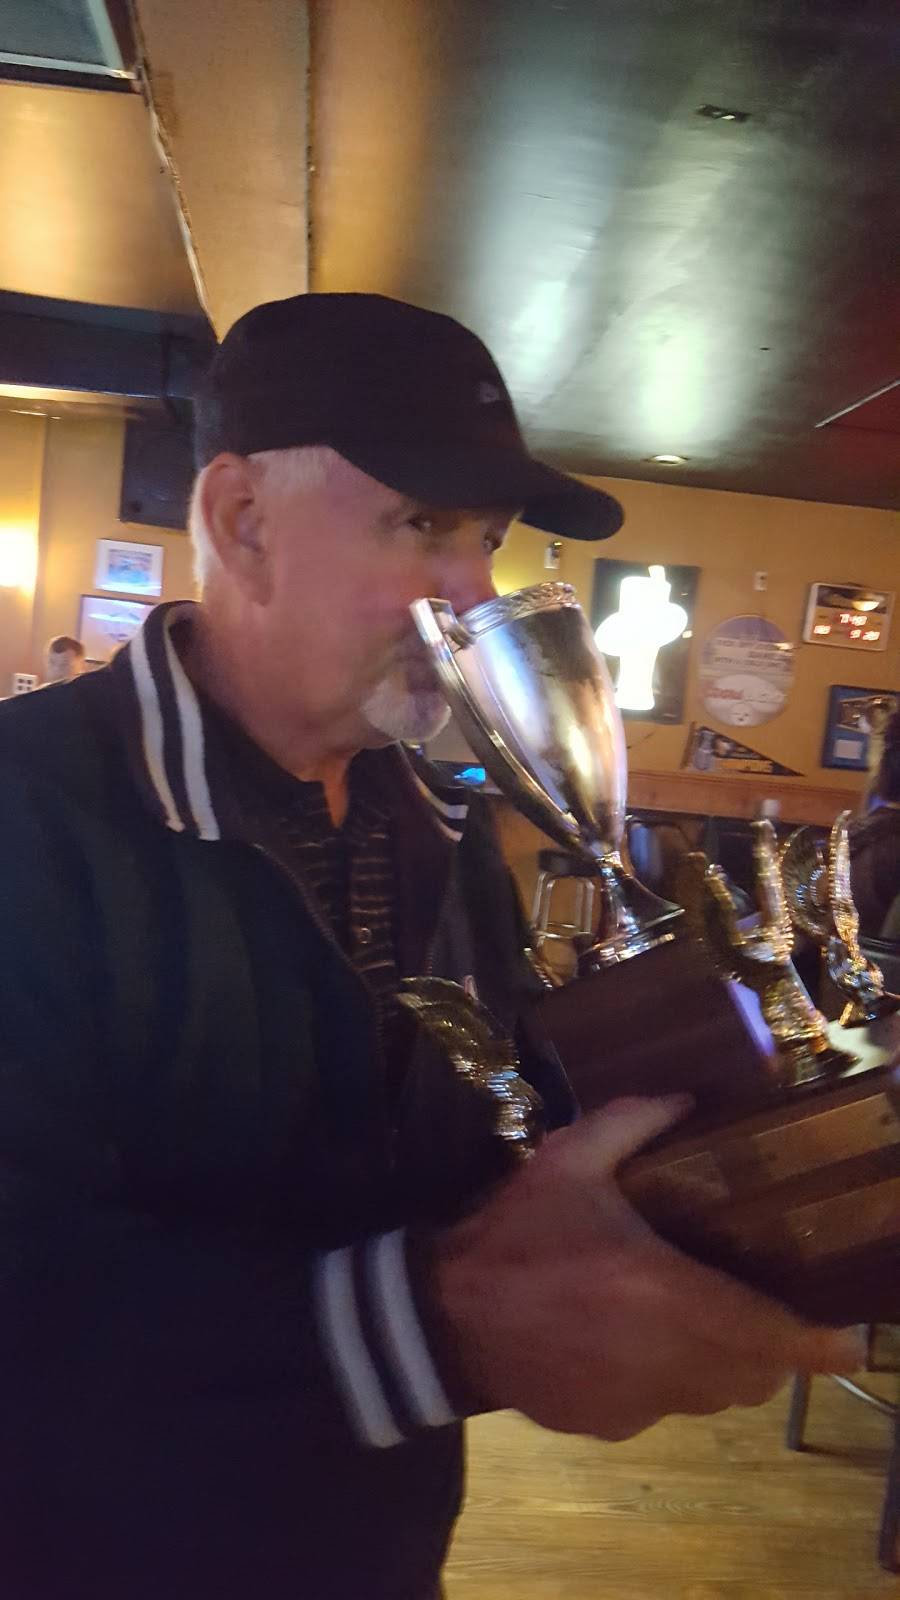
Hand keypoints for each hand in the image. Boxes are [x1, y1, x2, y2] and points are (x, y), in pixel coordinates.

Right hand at [432, 1095, 863, 1439]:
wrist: (442, 1317)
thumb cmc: (511, 1235)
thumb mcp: (565, 1160)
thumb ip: (632, 1121)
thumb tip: (689, 1097)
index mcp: (657, 1290)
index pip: (764, 1333)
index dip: (819, 1344)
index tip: (852, 1341)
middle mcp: (659, 1358)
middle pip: (753, 1375)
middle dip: (773, 1348)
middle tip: (767, 1307)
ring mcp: (635, 1403)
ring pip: (713, 1397)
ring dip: (725, 1365)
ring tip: (704, 1319)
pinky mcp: (610, 1425)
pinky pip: (666, 1408)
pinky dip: (671, 1380)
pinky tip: (638, 1340)